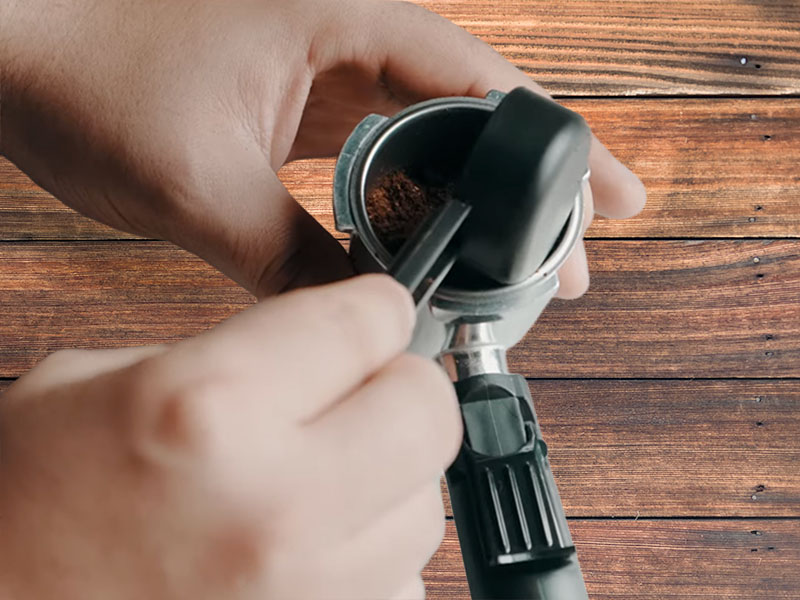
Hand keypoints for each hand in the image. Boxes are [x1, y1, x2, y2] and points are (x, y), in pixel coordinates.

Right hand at [0, 275, 460, 598]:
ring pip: (424, 502)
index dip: (373, 308)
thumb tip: (330, 349)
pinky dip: (371, 549)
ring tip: (325, 469)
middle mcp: (272, 504)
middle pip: (425, 410)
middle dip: (400, 384)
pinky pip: (399, 578)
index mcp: (210, 406)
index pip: (368, 322)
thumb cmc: (26, 502)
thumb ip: (239, 352)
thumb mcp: (107, 379)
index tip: (369, 314)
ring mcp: (306, 591)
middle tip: (360, 387)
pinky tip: (314, 537)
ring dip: (389, 471)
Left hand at [1, 0, 644, 298]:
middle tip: (571, 264)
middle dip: (531, 194)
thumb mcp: (202, 184)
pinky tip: (432, 253)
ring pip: (436, 148)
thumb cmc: (92, 79)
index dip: (560, 149)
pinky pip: (386, 164)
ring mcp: (333, 81)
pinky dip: (416, 210)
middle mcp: (353, 45)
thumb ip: (290, 258)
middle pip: (479, 122)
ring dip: (476, 208)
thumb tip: (362, 321)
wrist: (22, 53)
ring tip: (516, 273)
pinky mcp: (308, 114)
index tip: (615, 199)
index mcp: (347, 28)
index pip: (486, 87)